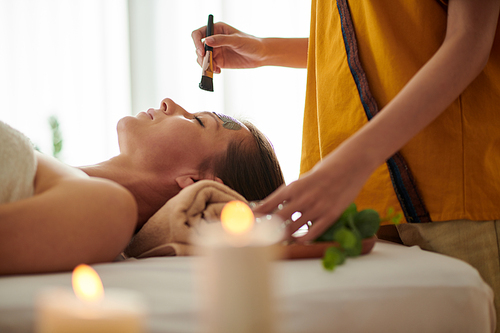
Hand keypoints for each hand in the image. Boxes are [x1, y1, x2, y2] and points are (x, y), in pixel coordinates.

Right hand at [192, 22, 265, 72]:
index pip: (199, 34)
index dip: (197, 42)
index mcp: (216, 29)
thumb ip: (222, 40)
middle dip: (202, 57)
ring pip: (202, 58)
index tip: (202, 52)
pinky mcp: (219, 61)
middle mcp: (214, 39)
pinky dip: (210, 70)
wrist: (260, 55)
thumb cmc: (251, 43)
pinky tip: (218, 71)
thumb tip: (207, 40)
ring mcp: (216, 51)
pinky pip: (209, 66)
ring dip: (205, 65)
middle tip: (209, 64)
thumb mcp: (237, 40)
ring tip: (214, 69)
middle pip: (199, 48)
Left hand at [254, 146, 376, 242]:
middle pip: (277, 220)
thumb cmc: (325, 171)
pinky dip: (302, 239)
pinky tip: (297, 241)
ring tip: (273, 243)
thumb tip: (276, 209)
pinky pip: (312, 233)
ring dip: (282, 237)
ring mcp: (316, 208)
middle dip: (265, 230)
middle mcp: (302, 198)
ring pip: (293, 229)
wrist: (350, 164)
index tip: (245, 223)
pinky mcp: (330, 215)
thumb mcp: (303, 180)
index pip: (268, 204)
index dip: (255, 216)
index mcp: (293, 187)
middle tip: (256, 238)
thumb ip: (291, 195)